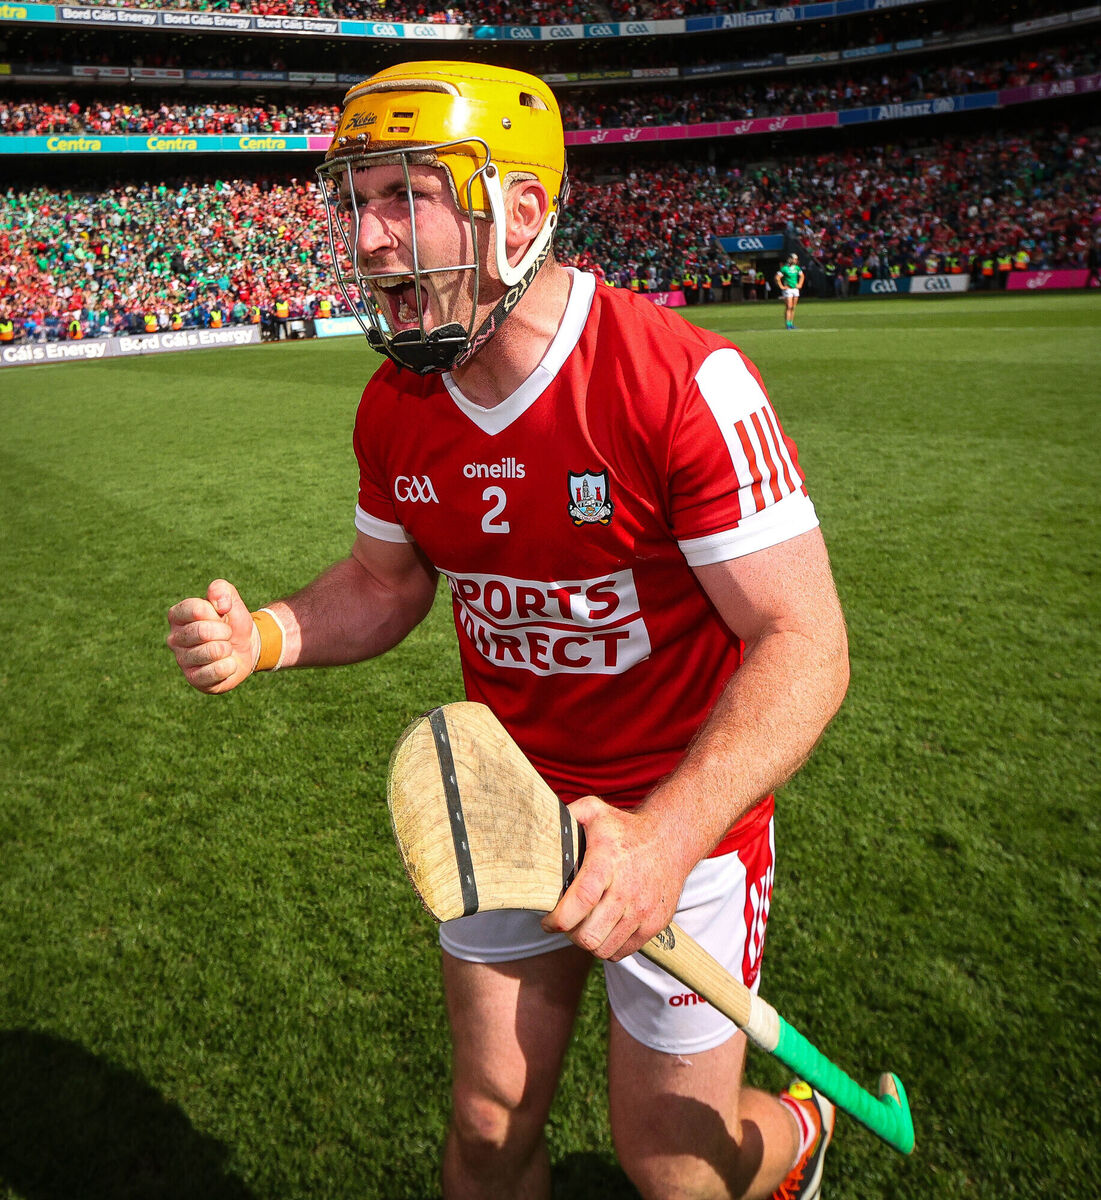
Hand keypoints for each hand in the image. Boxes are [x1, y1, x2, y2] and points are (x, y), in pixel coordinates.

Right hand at [166, 579, 257, 693]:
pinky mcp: (193, 679)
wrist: (245, 647)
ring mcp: (182, 660)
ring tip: (225, 648)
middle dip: (224, 631)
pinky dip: (229, 666)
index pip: (196, 609)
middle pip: (202, 632)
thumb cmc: (231, 622)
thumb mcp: (230, 599)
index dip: (216, 612)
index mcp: (177, 615)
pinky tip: (227, 663)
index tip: (221, 615)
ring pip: (212, 652)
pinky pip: (216, 671)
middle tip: (226, 634)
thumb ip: (222, 590)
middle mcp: (174, 638)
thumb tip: (219, 604)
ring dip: (227, 648)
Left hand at [541, 797, 690, 961]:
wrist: (671, 839)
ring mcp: (643, 910)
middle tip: (566, 923)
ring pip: (603, 949)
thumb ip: (567, 816)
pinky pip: (622, 952)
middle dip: (569, 934)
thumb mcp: (595, 811)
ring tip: (583, 926)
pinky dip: (608, 946)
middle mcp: (627, 890)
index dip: (558, 919)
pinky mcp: (655, 924)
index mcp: (608, 862)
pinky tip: (604, 928)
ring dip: (587, 943)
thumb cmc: (625, 828)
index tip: (547, 921)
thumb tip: (539, 826)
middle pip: (589, 936)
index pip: (580, 901)